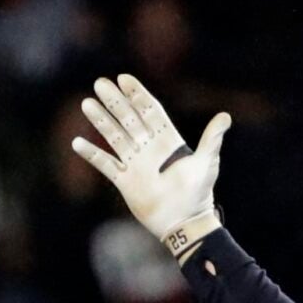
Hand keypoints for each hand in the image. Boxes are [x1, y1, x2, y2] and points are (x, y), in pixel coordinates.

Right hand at [70, 73, 229, 257]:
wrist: (183, 223)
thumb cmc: (198, 194)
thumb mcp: (206, 163)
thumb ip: (211, 139)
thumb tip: (225, 117)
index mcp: (167, 140)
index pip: (149, 111)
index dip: (137, 94)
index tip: (124, 79)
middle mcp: (149, 149)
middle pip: (129, 119)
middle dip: (115, 101)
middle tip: (100, 84)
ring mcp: (135, 164)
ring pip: (114, 136)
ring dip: (101, 121)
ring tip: (87, 104)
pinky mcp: (125, 181)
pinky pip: (105, 164)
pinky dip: (92, 154)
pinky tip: (77, 142)